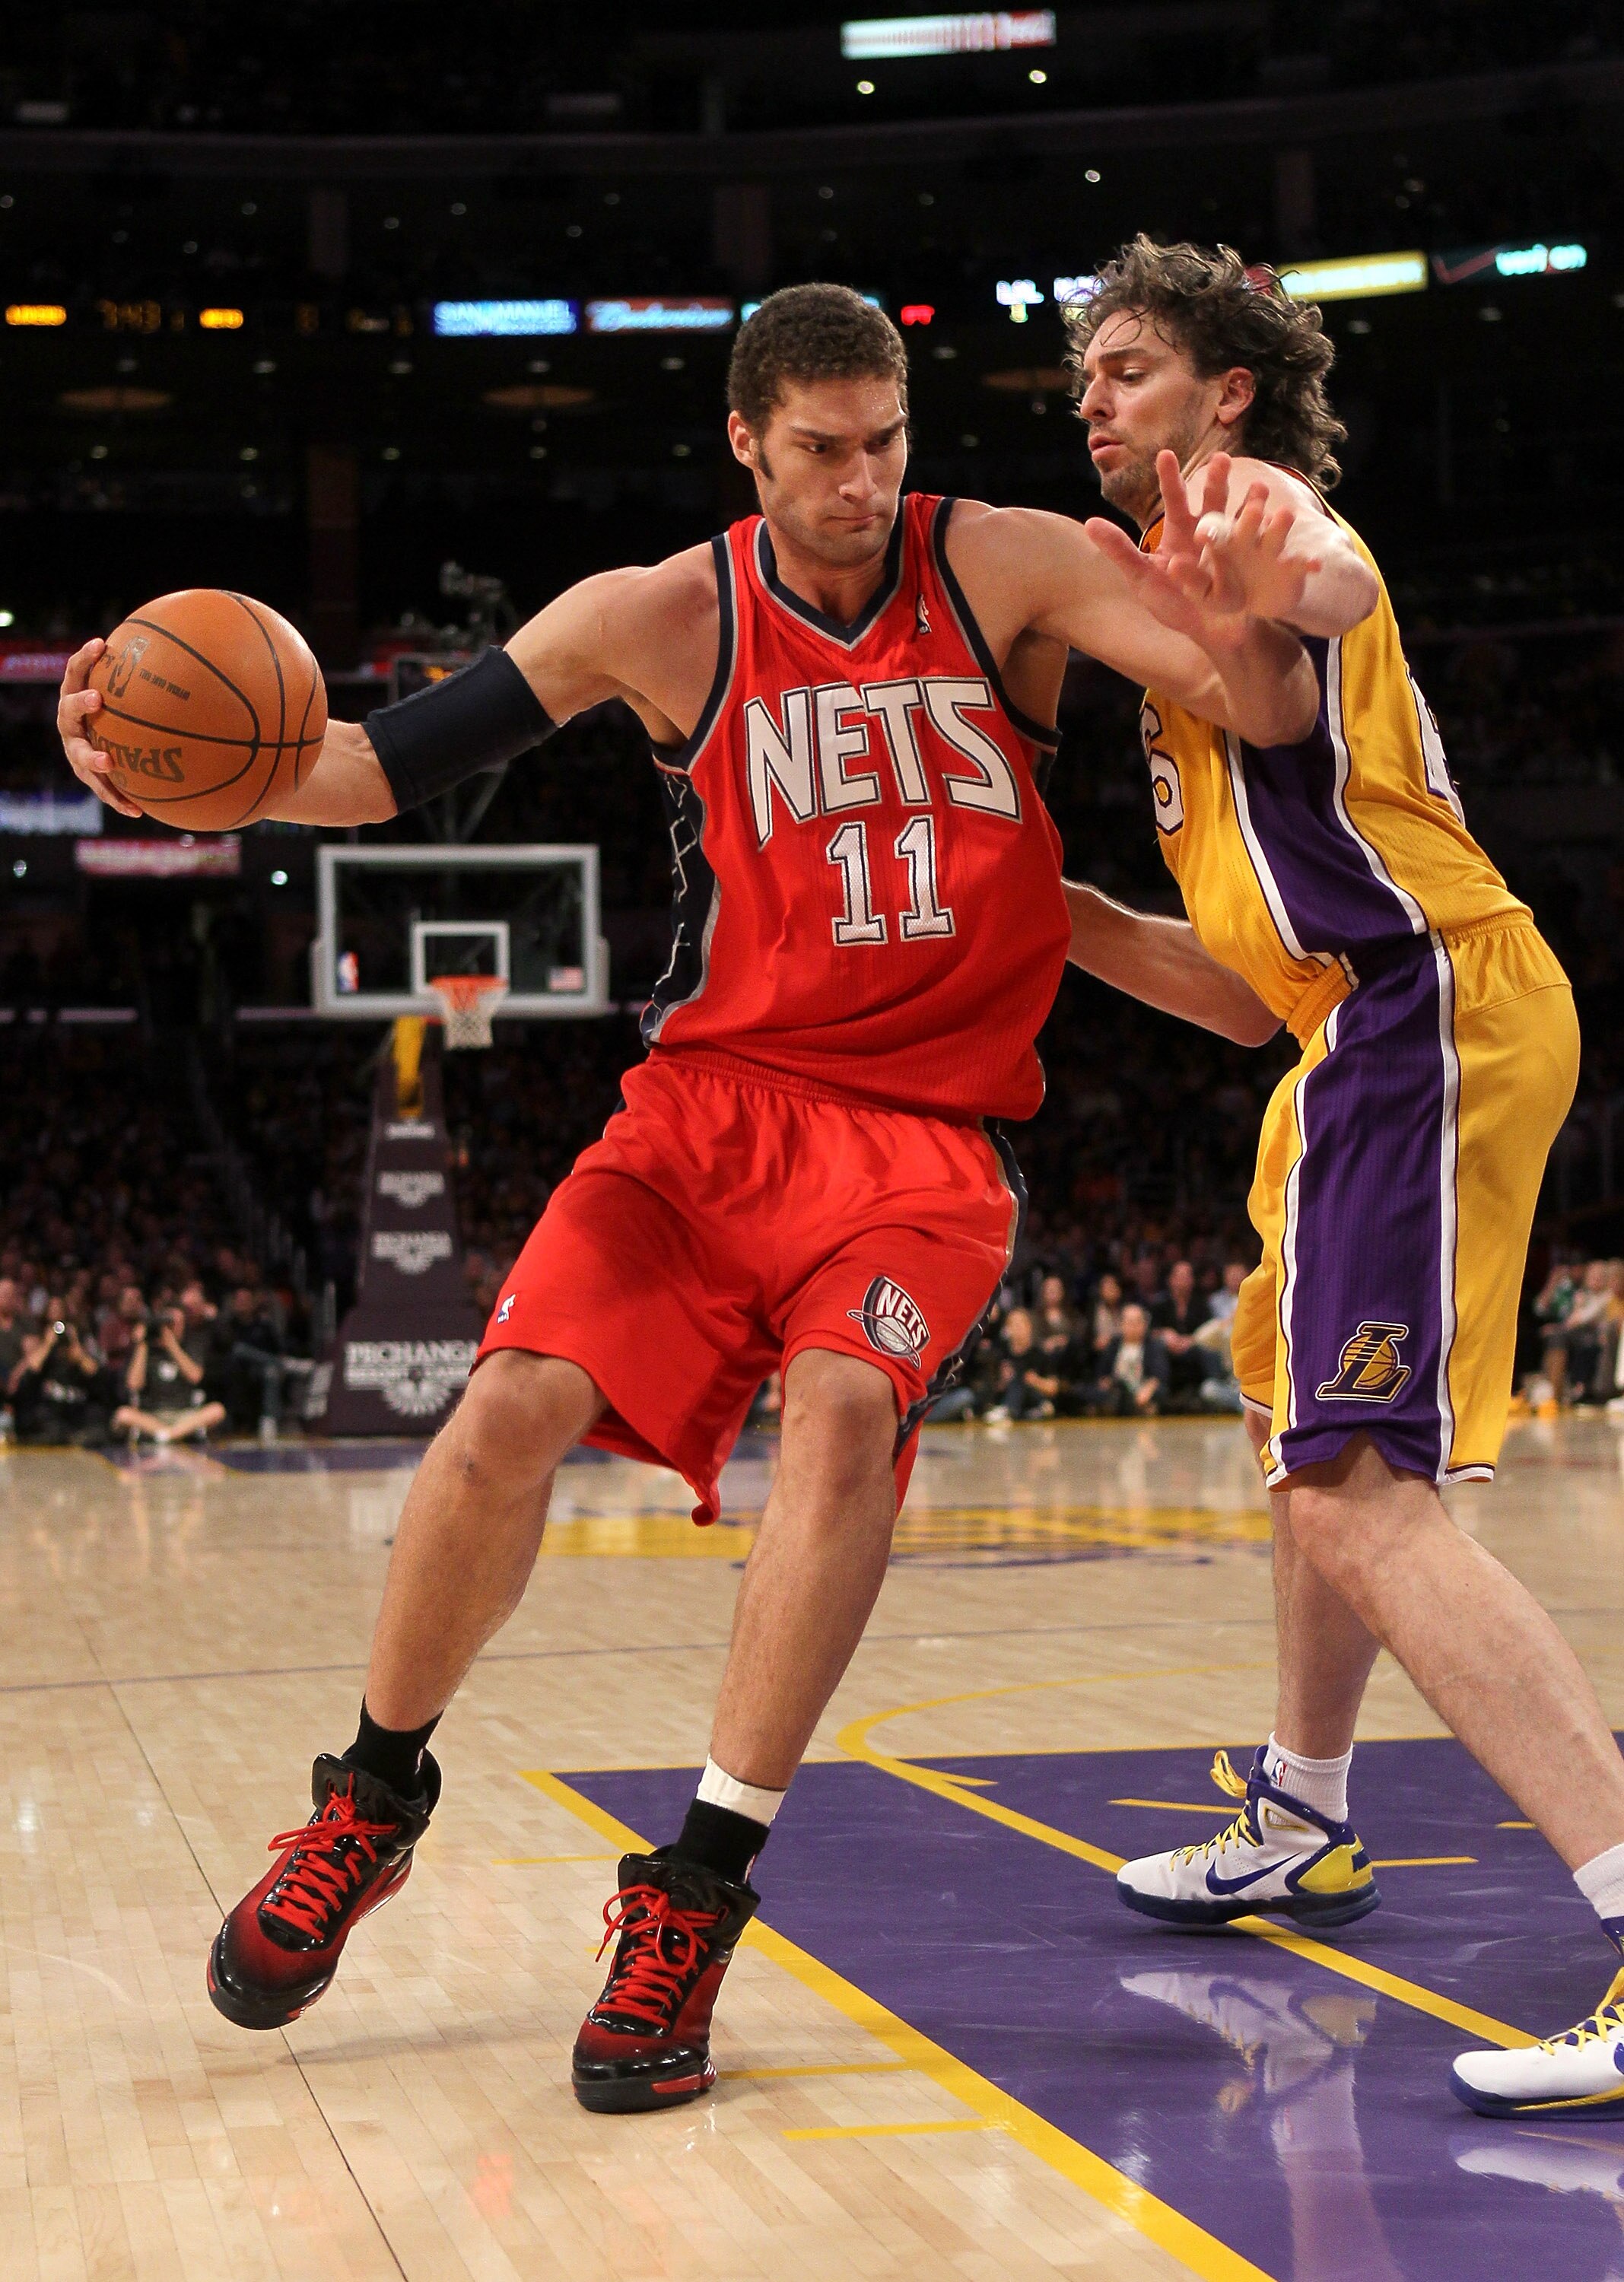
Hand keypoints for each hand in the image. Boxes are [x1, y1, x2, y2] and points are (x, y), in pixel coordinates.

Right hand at [57, 639, 142, 817]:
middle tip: (97, 698)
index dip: (85, 657)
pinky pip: (102, 789)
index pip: (75, 670)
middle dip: (80, 703)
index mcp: (76, 695)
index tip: (100, 644)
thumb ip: (143, 675)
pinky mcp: (87, 775)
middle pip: (68, 709)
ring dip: (93, 757)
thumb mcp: (129, 694)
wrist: (106, 745)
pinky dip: (118, 799)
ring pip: (80, 755)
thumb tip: (184, 654)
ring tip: (108, 762)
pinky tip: (138, 812)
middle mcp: (70, 722)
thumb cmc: (123, 711)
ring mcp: (75, 750)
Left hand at [1085, 452, 1320, 651]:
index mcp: (1187, 535)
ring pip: (1252, 529)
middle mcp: (1216, 537)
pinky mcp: (1265, 575)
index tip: (1164, 453)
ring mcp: (1242, 553)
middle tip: (1218, 459)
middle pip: (1215, 507)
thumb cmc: (1178, 605)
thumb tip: (1088, 524)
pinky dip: (1304, 566)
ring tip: (1262, 495)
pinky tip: (1315, 562)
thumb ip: (1120, 552)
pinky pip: (1288, 569)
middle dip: (1217, 484)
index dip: (1171, 481)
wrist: (1216, 632)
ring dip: (1258, 513)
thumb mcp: (1145, 581)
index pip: (1176, 503)